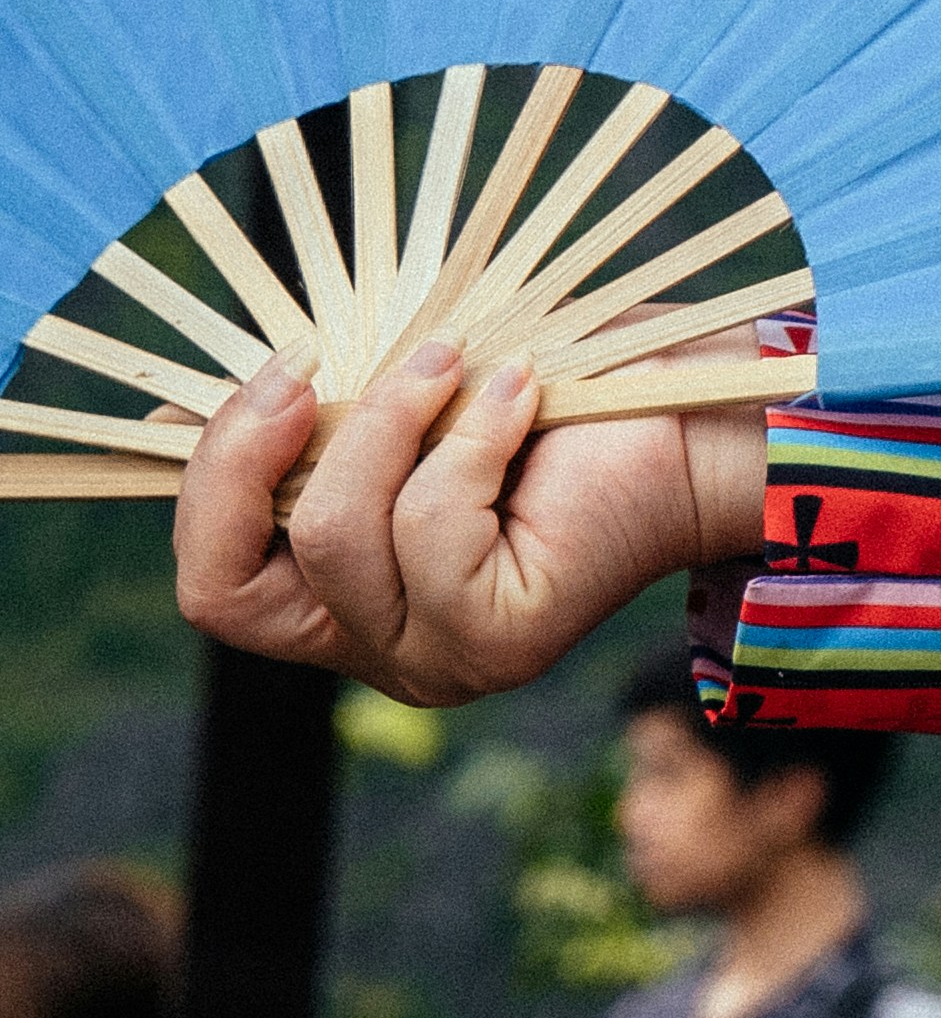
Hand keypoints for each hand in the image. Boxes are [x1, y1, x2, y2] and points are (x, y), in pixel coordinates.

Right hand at [171, 339, 766, 708]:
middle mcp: (381, 650)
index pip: (212, 589)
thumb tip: (163, 415)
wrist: (700, 418)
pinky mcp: (501, 641)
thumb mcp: (401, 399)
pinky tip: (523, 393)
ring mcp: (438, 659)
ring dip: (388, 421)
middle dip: (250, 458)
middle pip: (230, 589)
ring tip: (459, 358)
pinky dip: (466, 438)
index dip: (207, 481)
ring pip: (333, 539)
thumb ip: (301, 421)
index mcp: (343, 603)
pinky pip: (429, 529)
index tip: (271, 372)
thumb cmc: (553, 396)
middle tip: (315, 363)